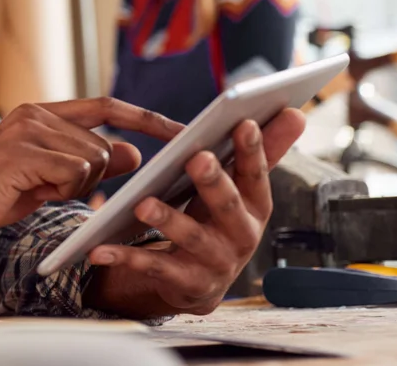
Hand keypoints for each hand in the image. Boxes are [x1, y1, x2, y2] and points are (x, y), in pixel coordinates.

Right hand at [0, 98, 182, 244]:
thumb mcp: (49, 177)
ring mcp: (28, 129)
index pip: (106, 106)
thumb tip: (134, 153)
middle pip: (100, 144)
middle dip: (91, 176)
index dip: (145, 118)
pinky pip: (73, 172)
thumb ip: (87, 161)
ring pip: (90, 159)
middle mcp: (36, 113)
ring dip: (72, 186)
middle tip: (52, 188)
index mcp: (42, 112)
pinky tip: (32, 191)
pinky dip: (62, 190)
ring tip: (36, 188)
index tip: (181, 131)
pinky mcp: (23, 152)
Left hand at [84, 108, 305, 317]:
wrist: (198, 280)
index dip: (253, 151)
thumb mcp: (237, 186)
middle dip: (214, 183)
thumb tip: (296, 112)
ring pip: (192, 239)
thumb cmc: (216, 217)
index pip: (256, 175)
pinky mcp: (184, 285)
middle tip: (196, 158)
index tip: (244, 122)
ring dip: (168, 220)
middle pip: (229, 208)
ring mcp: (214, 263)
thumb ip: (262, 151)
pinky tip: (101, 247)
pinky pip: (153, 269)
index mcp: (255, 207)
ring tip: (143, 202)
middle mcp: (241, 237)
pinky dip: (125, 258)